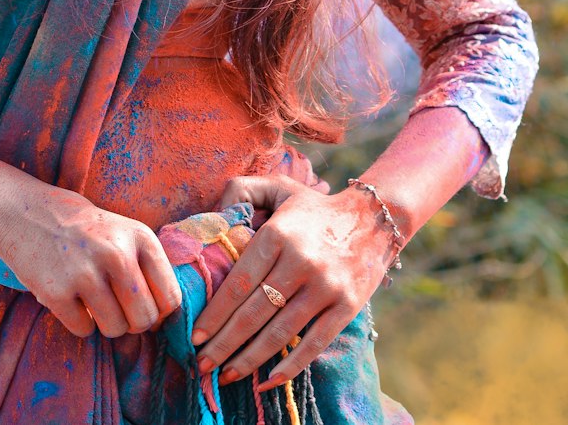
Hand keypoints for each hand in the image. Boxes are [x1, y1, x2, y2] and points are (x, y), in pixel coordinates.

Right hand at [0, 185, 182, 339]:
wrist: (27, 212)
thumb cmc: (84, 230)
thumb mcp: (123, 233)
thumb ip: (147, 269)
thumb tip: (166, 320)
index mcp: (140, 237)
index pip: (171, 298)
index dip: (158, 311)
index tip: (140, 304)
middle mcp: (116, 253)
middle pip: (145, 320)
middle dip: (131, 322)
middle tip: (114, 305)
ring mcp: (85, 272)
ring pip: (116, 330)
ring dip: (105, 323)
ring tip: (91, 299)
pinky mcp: (57, 291)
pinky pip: (84, 330)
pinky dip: (78, 321)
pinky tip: (69, 296)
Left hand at [190, 175, 397, 390]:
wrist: (373, 219)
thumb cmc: (313, 208)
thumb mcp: (278, 187)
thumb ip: (242, 191)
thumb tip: (213, 216)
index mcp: (278, 233)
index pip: (239, 281)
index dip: (216, 312)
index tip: (195, 334)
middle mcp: (301, 261)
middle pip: (254, 312)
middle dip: (224, 342)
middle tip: (202, 364)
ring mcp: (325, 286)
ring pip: (280, 332)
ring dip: (250, 359)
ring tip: (226, 375)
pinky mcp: (346, 306)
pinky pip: (314, 343)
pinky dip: (291, 365)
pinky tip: (268, 380)